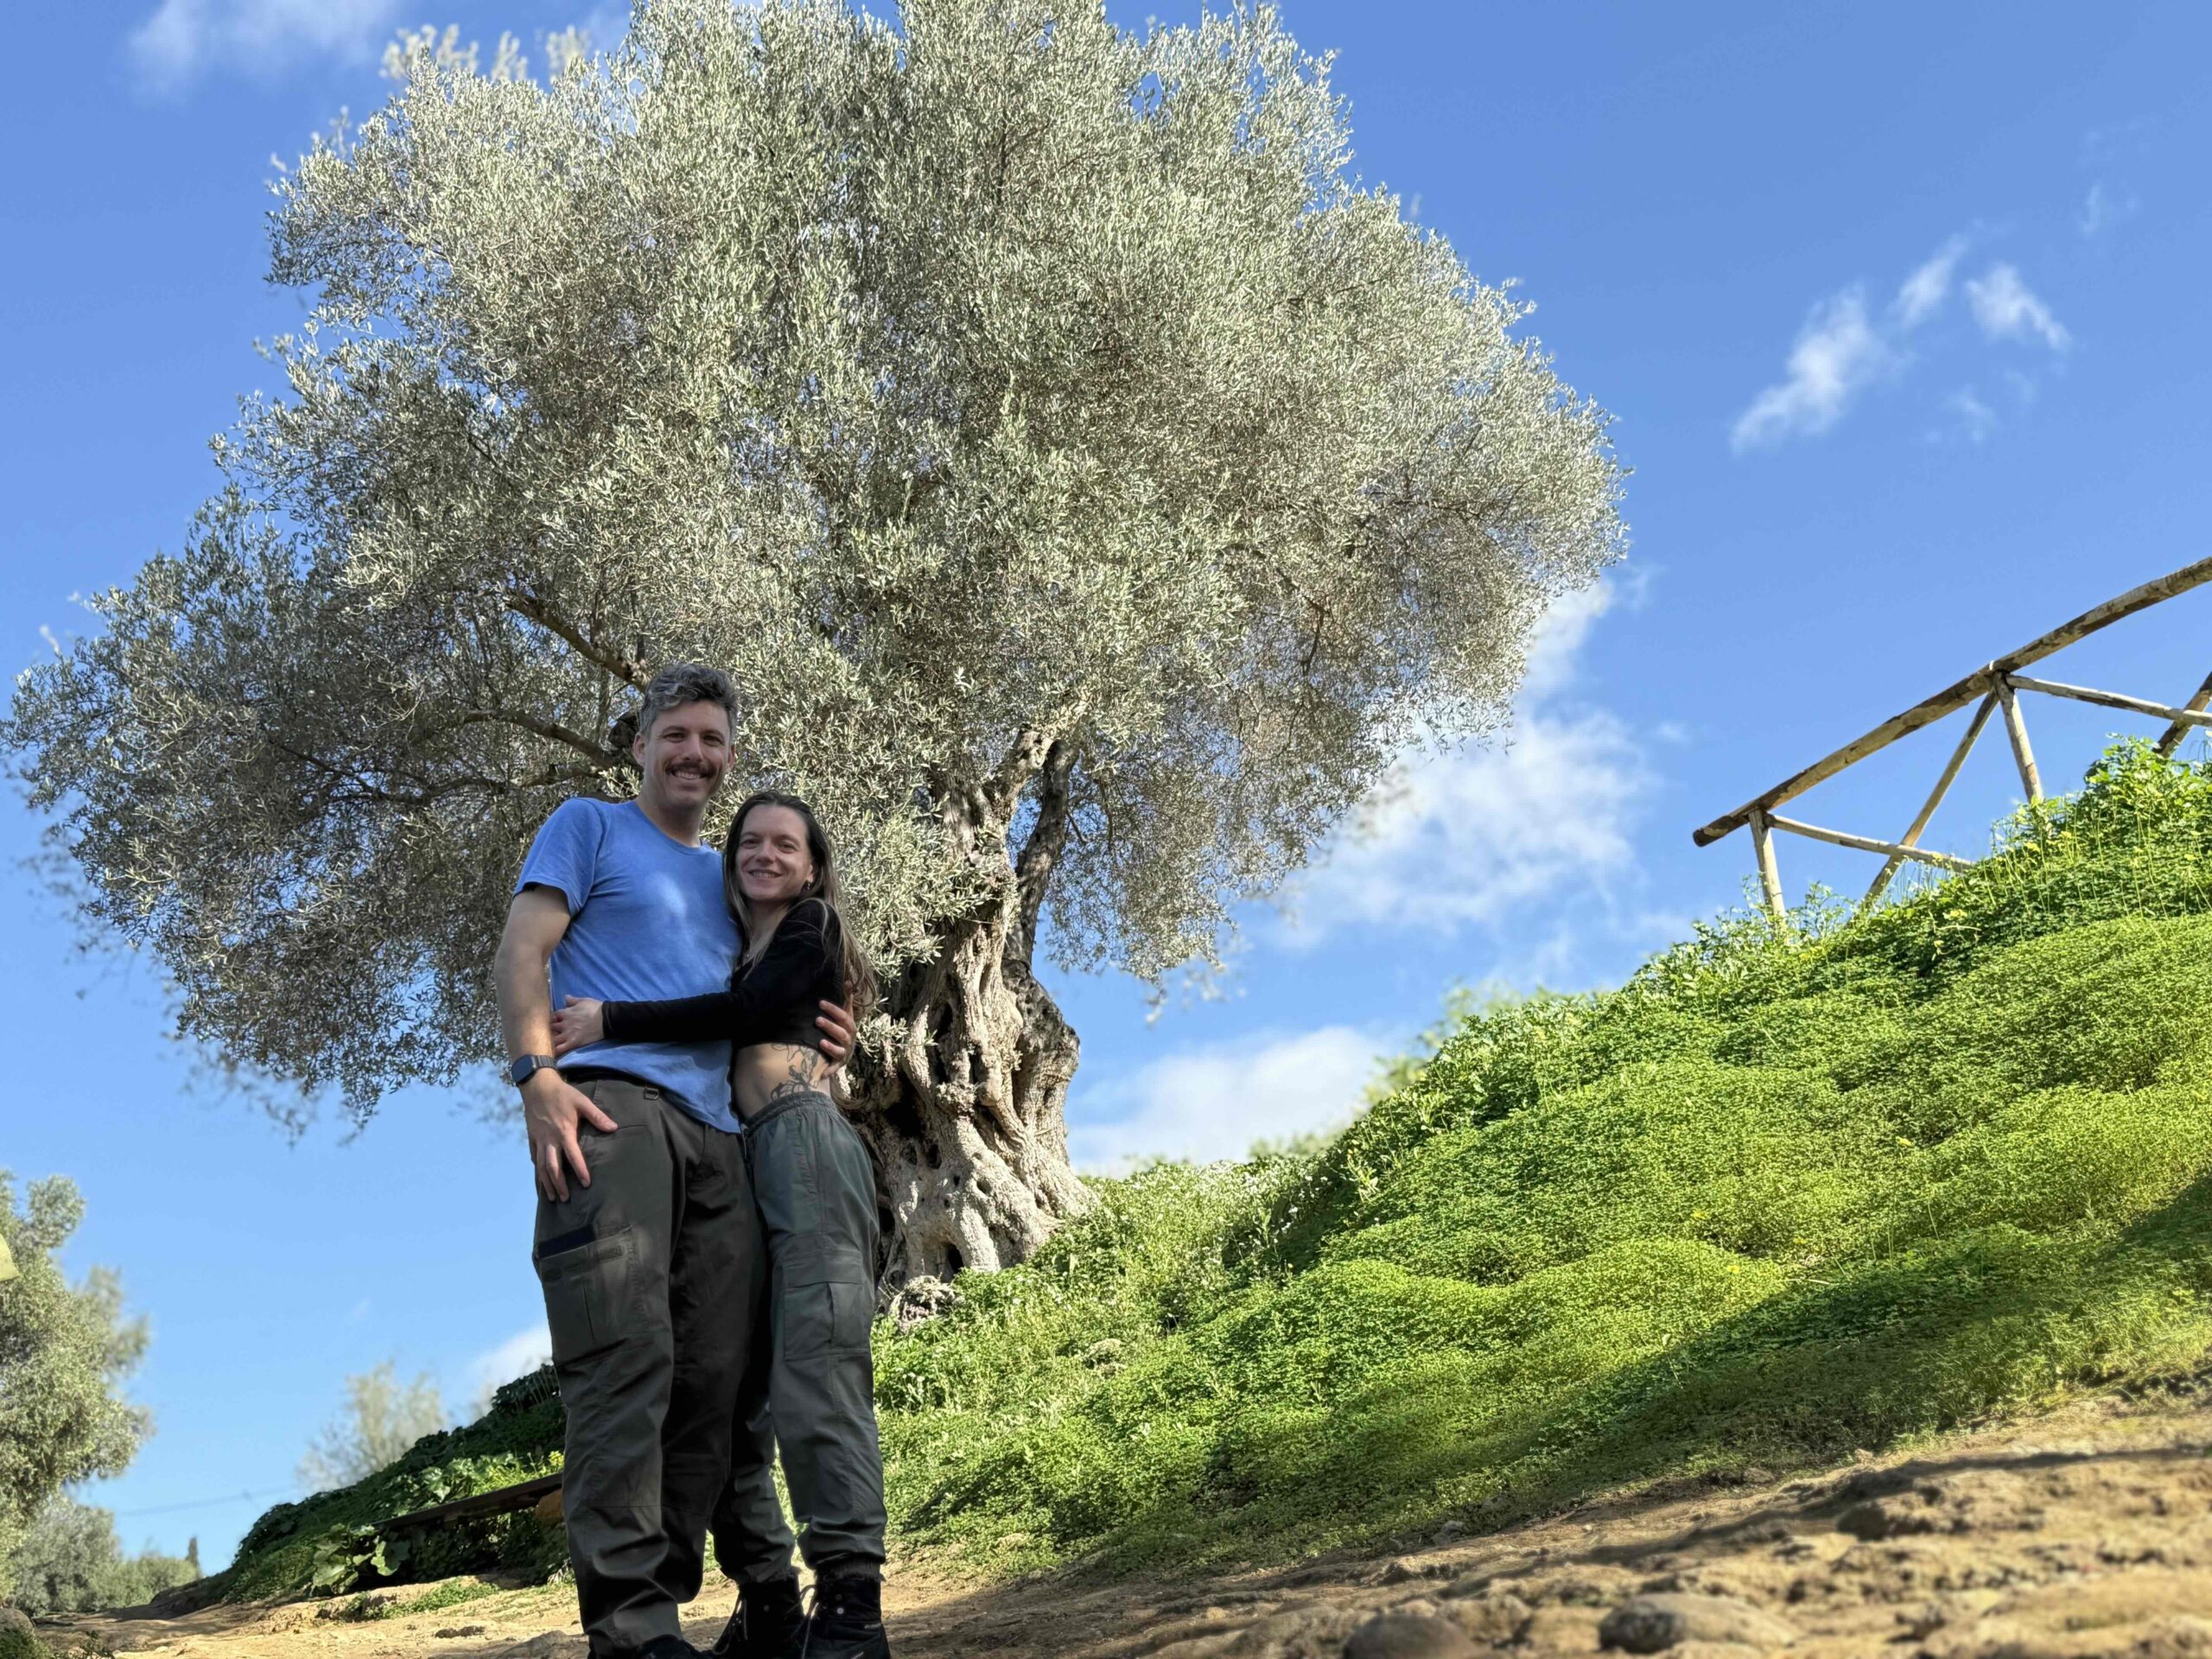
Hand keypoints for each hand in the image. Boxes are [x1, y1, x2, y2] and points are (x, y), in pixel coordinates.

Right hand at [523, 1070, 618, 1201]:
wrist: (537, 1086)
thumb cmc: (562, 1094)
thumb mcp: (582, 1102)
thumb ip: (597, 1116)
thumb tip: (613, 1127)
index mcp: (564, 1132)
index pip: (573, 1156)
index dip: (580, 1171)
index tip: (586, 1184)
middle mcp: (550, 1139)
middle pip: (553, 1167)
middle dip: (559, 1184)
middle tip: (566, 1199)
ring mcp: (539, 1139)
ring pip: (541, 1166)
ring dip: (546, 1182)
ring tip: (552, 1197)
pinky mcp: (532, 1137)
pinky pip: (534, 1157)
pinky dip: (538, 1169)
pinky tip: (542, 1178)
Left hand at [550, 995, 605, 1057]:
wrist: (607, 1019)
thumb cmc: (596, 1008)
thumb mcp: (584, 1001)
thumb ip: (573, 1000)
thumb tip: (565, 997)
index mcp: (566, 1012)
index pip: (553, 1015)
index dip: (553, 1019)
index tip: (555, 1022)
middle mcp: (564, 1023)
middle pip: (550, 1027)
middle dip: (550, 1030)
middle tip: (553, 1033)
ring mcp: (568, 1034)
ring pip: (553, 1039)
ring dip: (551, 1041)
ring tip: (552, 1043)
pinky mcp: (573, 1042)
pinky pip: (560, 1049)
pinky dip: (555, 1051)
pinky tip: (553, 1053)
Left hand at [815, 999, 857, 1075]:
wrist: (846, 1051)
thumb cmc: (842, 1029)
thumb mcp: (845, 1015)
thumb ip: (846, 1000)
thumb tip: (847, 981)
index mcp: (850, 1027)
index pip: (844, 1017)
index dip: (834, 1010)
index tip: (820, 1003)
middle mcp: (849, 1040)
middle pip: (842, 1033)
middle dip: (830, 1027)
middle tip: (817, 1020)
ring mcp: (844, 1053)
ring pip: (839, 1050)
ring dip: (830, 1047)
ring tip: (820, 1042)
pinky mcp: (838, 1064)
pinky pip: (834, 1068)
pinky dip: (829, 1071)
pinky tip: (821, 1073)